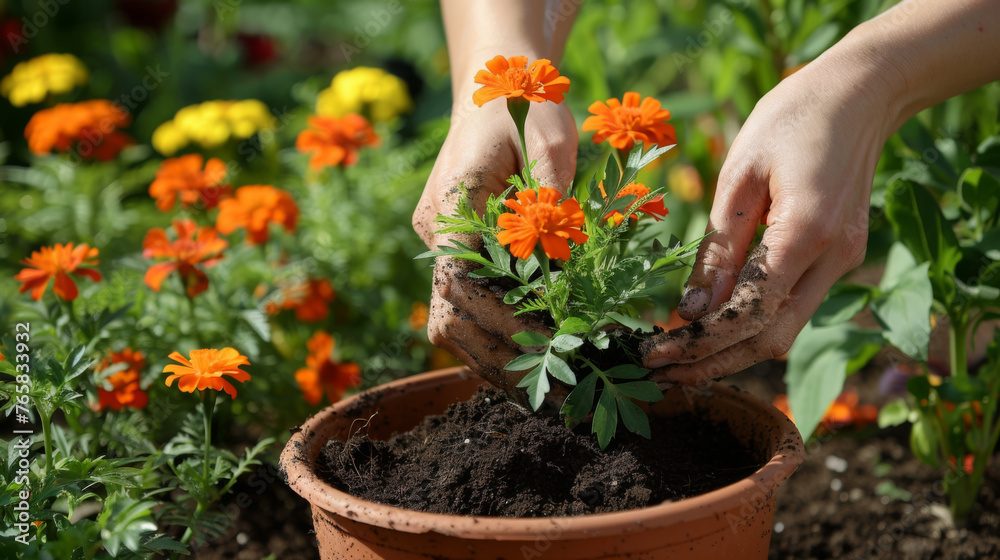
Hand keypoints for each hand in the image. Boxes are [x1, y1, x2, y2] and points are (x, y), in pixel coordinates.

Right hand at [413, 98, 577, 395]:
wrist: (494, 86)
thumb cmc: (524, 104)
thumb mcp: (549, 133)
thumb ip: (552, 187)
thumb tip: (561, 254)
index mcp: (450, 206)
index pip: (460, 284)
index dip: (501, 322)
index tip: (553, 343)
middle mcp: (435, 233)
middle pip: (448, 315)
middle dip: (498, 354)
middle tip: (557, 382)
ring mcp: (441, 245)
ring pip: (451, 320)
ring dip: (494, 354)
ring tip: (549, 385)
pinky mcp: (457, 252)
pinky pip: (466, 306)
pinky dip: (496, 336)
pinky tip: (537, 356)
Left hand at [641, 53, 898, 385]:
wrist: (860, 94)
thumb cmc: (791, 119)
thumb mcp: (739, 175)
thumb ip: (719, 248)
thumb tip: (690, 310)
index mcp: (806, 232)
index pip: (746, 313)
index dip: (697, 343)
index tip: (653, 355)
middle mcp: (834, 259)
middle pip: (769, 339)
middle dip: (711, 362)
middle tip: (658, 372)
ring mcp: (845, 262)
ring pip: (785, 333)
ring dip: (732, 354)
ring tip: (678, 361)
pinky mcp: (842, 259)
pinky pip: (794, 309)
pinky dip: (753, 327)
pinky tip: (713, 329)